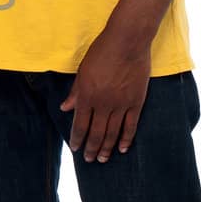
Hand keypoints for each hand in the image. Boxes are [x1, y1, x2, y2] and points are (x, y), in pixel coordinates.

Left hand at [61, 29, 150, 162]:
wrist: (127, 41)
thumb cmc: (102, 52)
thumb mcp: (82, 71)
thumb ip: (75, 92)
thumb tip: (64, 108)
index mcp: (87, 96)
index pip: (80, 124)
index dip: (77, 139)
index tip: (76, 149)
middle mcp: (103, 104)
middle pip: (96, 132)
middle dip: (91, 148)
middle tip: (89, 160)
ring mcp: (121, 104)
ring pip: (112, 132)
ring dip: (106, 147)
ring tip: (103, 159)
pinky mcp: (136, 102)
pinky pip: (131, 125)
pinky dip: (126, 139)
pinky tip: (122, 148)